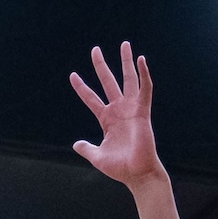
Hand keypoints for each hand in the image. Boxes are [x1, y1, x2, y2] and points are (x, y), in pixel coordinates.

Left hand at [67, 43, 161, 185]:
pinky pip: (145, 89)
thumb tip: (76, 144)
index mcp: (106, 119)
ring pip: (128, 80)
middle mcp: (118, 110)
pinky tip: (141, 60)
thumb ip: (87, 149)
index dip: (81, 87)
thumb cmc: (120, 168)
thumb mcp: (98, 157)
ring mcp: (131, 109)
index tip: (72, 75)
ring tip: (125, 44)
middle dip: (101, 66)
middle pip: (108, 82)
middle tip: (95, 49)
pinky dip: (144, 75)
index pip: (91, 98)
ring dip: (126, 62)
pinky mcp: (143, 112)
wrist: (137, 174)